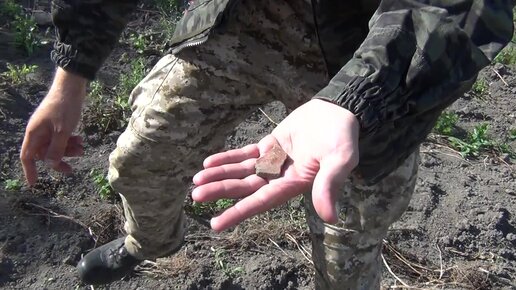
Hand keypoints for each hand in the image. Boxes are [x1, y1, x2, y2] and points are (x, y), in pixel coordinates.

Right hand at [20, 68, 86, 185]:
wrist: (71, 86)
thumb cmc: (65, 107)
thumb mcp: (63, 131)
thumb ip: (56, 148)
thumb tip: (50, 164)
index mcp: (34, 133)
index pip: (28, 156)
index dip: (30, 170)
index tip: (34, 183)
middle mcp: (39, 131)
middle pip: (44, 153)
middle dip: (58, 159)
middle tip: (72, 167)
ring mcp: (48, 127)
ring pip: (55, 145)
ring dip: (68, 150)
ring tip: (82, 148)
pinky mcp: (58, 123)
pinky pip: (62, 137)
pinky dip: (70, 141)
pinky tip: (81, 140)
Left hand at [193, 99, 359, 231]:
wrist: (339, 112)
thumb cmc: (343, 137)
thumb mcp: (341, 160)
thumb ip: (330, 185)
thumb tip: (330, 217)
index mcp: (294, 185)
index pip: (262, 202)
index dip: (239, 213)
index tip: (216, 224)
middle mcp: (280, 177)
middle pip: (245, 188)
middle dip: (221, 192)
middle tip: (196, 196)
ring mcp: (273, 161)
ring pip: (241, 172)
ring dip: (220, 176)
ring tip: (196, 180)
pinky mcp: (269, 145)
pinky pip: (245, 154)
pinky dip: (228, 158)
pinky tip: (209, 163)